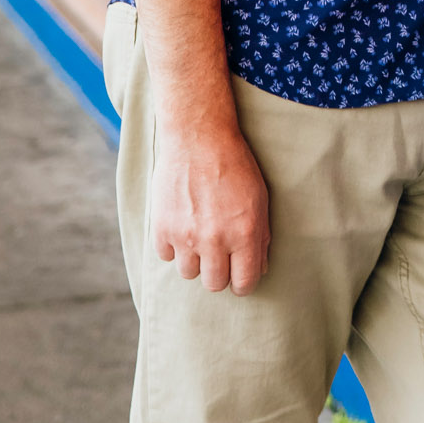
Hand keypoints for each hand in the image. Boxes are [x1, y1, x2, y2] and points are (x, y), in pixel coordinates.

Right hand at [152, 124, 270, 293]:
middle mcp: (214, 240)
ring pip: (188, 273)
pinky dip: (173, 245)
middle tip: (218, 253)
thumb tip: (258, 269)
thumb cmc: (235, 165)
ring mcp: (186, 236)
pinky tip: (181, 224)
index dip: (242, 282)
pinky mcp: (162, 228)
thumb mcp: (259, 199)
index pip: (244, 284)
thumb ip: (260, 237)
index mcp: (244, 234)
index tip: (238, 274)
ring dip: (194, 259)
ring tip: (198, 235)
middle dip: (218, 272)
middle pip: (214, 284)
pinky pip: (167, 256)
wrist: (198, 138)